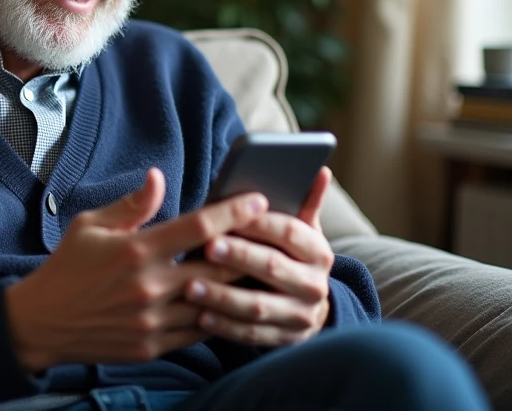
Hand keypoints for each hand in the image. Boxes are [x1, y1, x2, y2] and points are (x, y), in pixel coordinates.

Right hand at [6, 167, 268, 372]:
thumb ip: (132, 205)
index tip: (256, 199)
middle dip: (249, 250)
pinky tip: (231, 302)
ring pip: (215, 302)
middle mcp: (149, 285)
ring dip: (239, 287)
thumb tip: (158, 176)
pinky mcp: (153, 345)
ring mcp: (153, 319)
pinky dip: (218, 315)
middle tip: (273, 236)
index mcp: (136, 250)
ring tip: (263, 272)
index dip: (232, 211)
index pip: (197, 227)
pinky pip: (199, 331)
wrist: (42, 322)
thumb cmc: (67, 267)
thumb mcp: (90, 225)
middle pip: (218, 266)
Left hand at [184, 167, 335, 346]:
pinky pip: (251, 334)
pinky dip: (225, 326)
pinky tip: (199, 315)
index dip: (260, 223)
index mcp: (318, 250)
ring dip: (223, 296)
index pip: (290, 231)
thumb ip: (304, 202)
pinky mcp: (284, 340)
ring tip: (190, 285)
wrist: (305, 306)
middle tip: (207, 246)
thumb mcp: (300, 231)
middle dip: (239, 256)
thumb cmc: (288, 255)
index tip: (229, 215)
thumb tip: (321, 171)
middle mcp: (314, 285)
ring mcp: (300, 316)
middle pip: (273, 267)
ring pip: (259, 306)